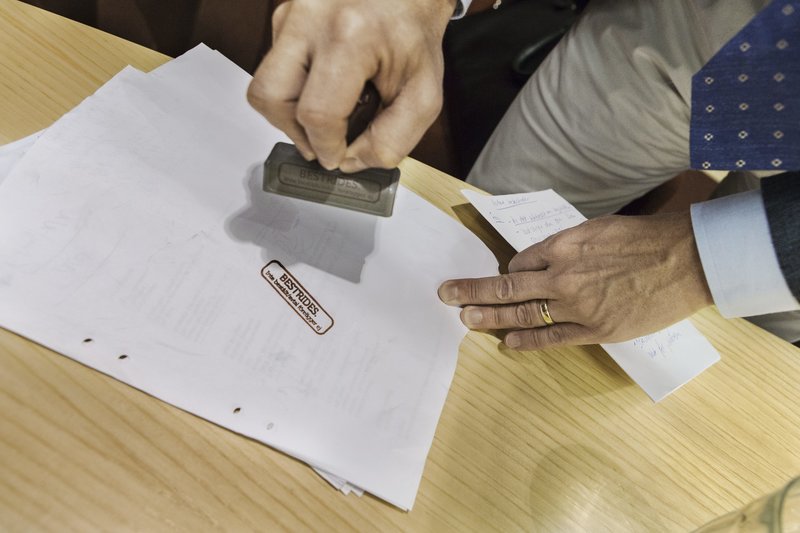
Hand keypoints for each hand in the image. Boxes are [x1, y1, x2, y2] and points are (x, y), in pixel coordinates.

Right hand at [247, 0, 454, 171]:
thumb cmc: (415, 36)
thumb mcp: (423, 95)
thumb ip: (392, 139)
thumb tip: (348, 161)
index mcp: (351, 36)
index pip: (317, 113)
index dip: (325, 147)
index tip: (336, 156)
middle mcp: (311, 19)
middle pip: (271, 97)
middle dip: (296, 131)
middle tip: (322, 141)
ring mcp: (292, 14)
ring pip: (265, 85)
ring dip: (291, 113)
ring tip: (326, 113)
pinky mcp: (284, 16)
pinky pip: (275, 68)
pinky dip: (296, 89)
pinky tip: (325, 85)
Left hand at [438, 212, 712, 349]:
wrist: (685, 260)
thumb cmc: (645, 238)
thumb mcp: (600, 229)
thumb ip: (569, 245)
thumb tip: (545, 259)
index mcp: (563, 245)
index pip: (521, 260)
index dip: (512, 269)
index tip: (508, 276)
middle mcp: (562, 275)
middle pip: (507, 285)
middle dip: (473, 290)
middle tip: (446, 294)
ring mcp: (577, 306)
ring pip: (522, 313)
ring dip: (489, 317)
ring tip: (464, 320)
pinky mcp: (596, 330)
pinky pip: (552, 339)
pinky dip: (527, 342)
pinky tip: (507, 344)